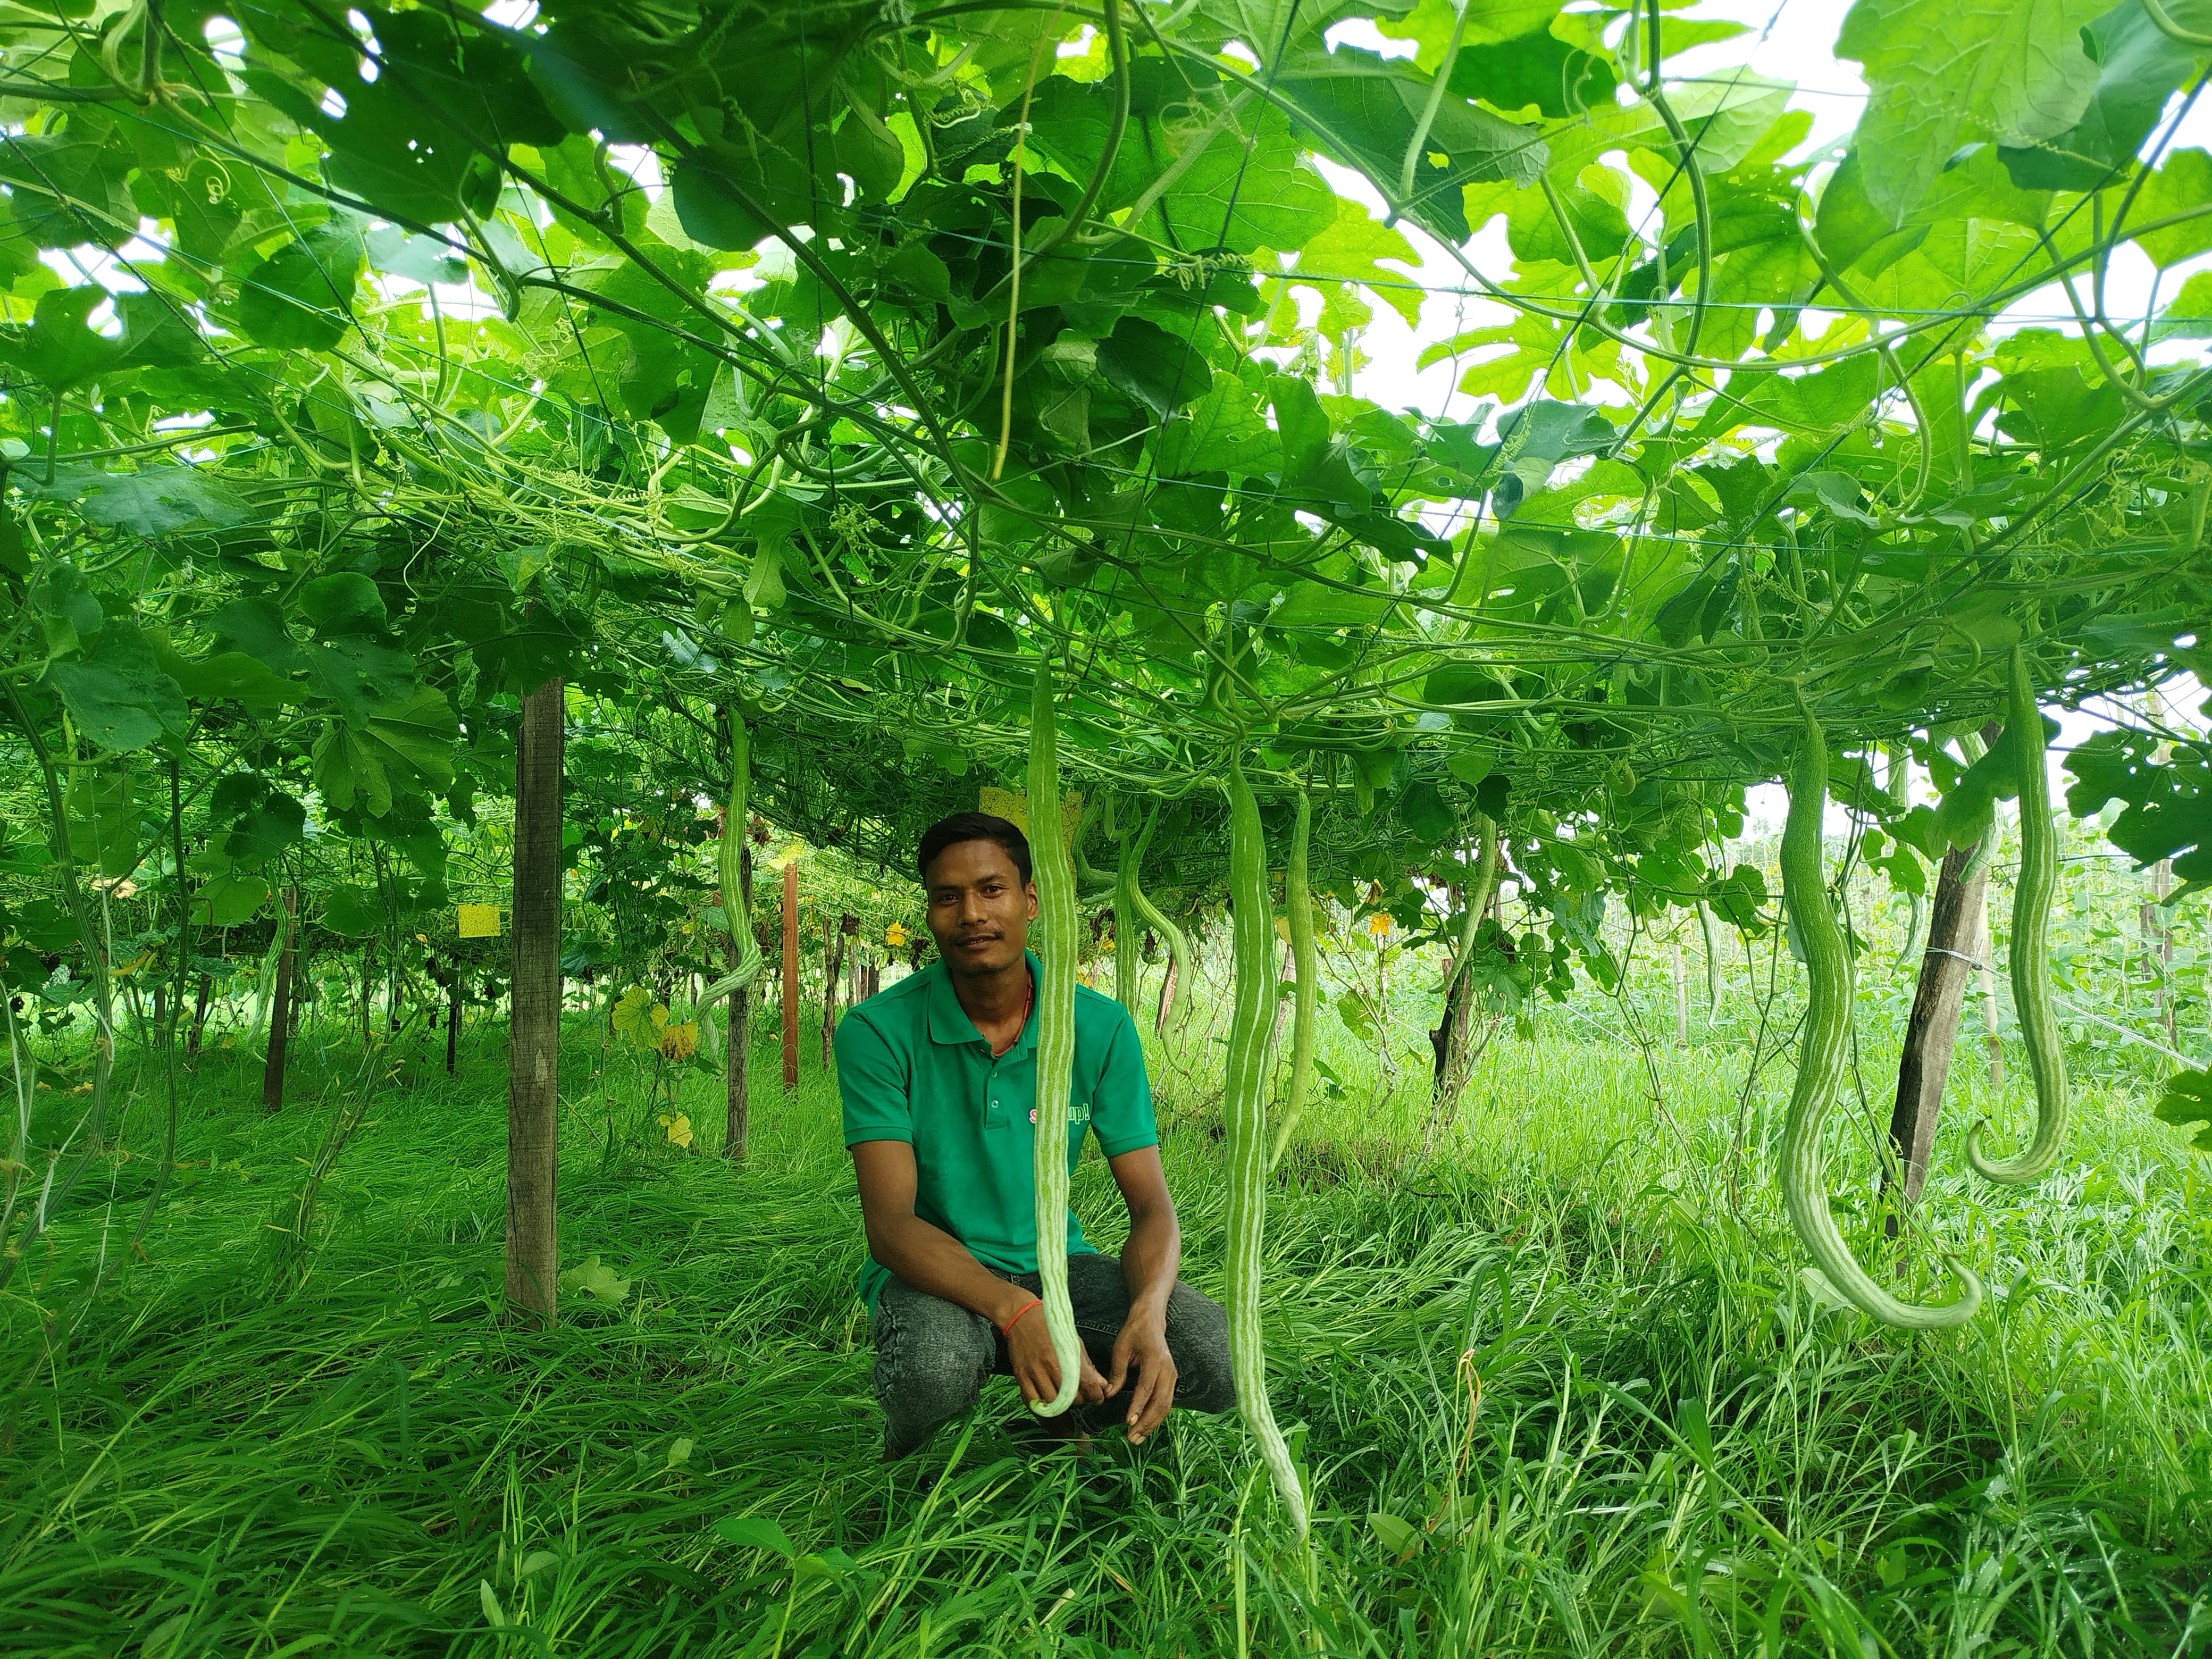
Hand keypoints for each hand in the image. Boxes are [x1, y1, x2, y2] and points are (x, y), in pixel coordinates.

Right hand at [1005, 1300, 1109, 1408]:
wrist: (1022, 1316)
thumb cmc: (1051, 1327)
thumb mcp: (1074, 1342)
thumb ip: (1087, 1366)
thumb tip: (1102, 1384)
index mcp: (1067, 1354)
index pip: (1088, 1385)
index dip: (1096, 1396)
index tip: (1097, 1398)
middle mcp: (1051, 1364)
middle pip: (1071, 1398)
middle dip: (1079, 1400)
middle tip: (1079, 1394)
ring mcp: (1034, 1371)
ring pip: (1052, 1403)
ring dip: (1061, 1404)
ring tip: (1063, 1397)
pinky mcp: (1021, 1376)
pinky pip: (1033, 1401)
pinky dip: (1042, 1405)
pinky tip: (1047, 1399)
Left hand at [1105, 1311, 1177, 1443]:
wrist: (1152, 1321)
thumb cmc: (1134, 1333)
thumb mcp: (1120, 1348)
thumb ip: (1116, 1372)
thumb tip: (1110, 1395)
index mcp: (1154, 1360)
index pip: (1146, 1388)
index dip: (1138, 1406)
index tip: (1128, 1422)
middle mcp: (1168, 1370)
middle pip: (1160, 1402)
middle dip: (1146, 1423)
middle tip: (1132, 1438)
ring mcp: (1173, 1376)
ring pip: (1166, 1406)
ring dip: (1152, 1424)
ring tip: (1137, 1438)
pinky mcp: (1172, 1381)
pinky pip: (1167, 1403)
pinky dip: (1157, 1417)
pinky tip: (1145, 1427)